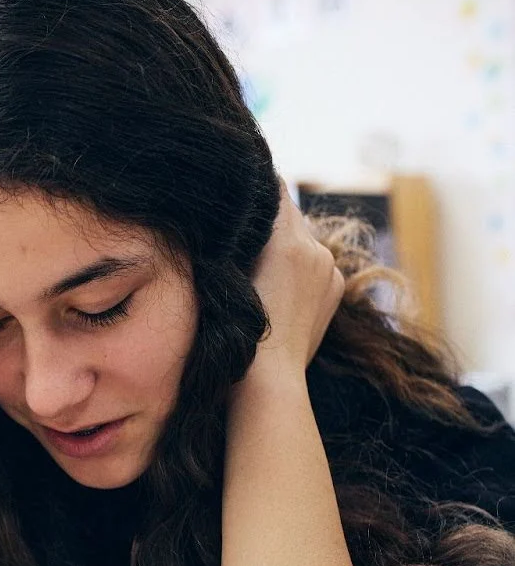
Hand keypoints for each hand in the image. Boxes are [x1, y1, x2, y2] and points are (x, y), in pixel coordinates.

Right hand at [245, 185, 343, 381]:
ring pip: (304, 239)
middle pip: (289, 214)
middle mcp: (315, 248)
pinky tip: (281, 291)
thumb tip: (237, 212)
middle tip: (245, 238)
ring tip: (263, 273)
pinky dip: (301, 267)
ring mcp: (329, 268)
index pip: (275, 188)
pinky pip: (316, 262)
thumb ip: (239, 237)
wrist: (269, 380)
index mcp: (287, 241)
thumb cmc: (237, 333)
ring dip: (286, 246)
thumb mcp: (229, 275)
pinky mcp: (336, 286)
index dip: (256, 185)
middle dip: (269, 223)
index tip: (240, 186)